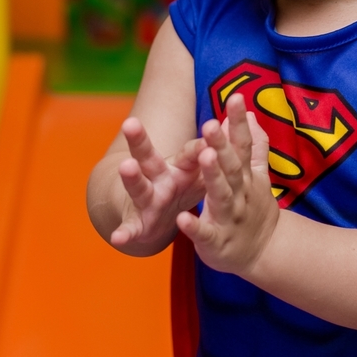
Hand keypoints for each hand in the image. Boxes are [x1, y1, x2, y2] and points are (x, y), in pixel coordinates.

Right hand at [111, 117, 204, 250]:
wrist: (158, 217)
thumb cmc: (184, 185)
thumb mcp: (199, 168)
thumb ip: (213, 147)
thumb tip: (239, 119)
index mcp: (179, 165)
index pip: (189, 151)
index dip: (201, 143)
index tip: (213, 126)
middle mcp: (159, 177)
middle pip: (149, 156)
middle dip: (140, 141)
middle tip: (130, 122)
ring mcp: (146, 199)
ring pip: (138, 186)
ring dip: (132, 177)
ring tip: (125, 165)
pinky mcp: (138, 223)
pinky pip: (131, 228)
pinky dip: (124, 232)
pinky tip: (117, 237)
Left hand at [177, 94, 278, 275]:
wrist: (264, 253)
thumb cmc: (254, 209)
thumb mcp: (256, 176)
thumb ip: (253, 146)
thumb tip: (252, 114)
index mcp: (246, 177)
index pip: (244, 145)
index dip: (240, 123)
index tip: (236, 97)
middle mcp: (240, 194)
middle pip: (231, 167)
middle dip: (221, 145)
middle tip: (210, 122)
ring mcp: (229, 218)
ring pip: (220, 195)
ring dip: (213, 176)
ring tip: (204, 155)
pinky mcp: (216, 242)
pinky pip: (204, 234)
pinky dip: (194, 227)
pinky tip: (181, 218)